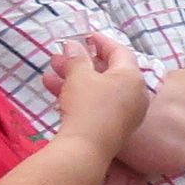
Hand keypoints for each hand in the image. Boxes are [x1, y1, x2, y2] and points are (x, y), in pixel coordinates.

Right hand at [51, 32, 149, 156]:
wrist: (86, 150)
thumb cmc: (87, 106)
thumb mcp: (79, 77)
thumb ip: (77, 58)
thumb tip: (73, 45)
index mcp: (133, 77)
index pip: (120, 51)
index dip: (101, 41)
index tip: (85, 35)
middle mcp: (135, 94)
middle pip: (107, 71)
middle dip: (80, 62)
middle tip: (60, 55)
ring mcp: (126, 112)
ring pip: (98, 88)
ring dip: (74, 78)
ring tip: (50, 71)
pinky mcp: (114, 126)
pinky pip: (97, 104)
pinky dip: (78, 95)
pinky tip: (54, 89)